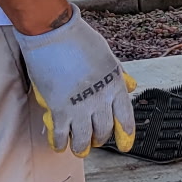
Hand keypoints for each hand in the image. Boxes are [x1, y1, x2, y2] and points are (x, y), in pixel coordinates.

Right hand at [14, 7, 136, 154]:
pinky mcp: (59, 109)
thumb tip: (129, 85)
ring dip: (82, 146)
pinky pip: (62, 134)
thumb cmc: (79, 39)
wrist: (52, 33)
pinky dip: (61, 142)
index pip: (126, 117)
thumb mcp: (107, 55)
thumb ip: (118, 74)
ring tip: (80, 148)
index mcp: (115, 85)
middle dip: (101, 138)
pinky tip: (60, 145)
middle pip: (104, 129)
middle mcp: (101, 99)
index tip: (125, 144)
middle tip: (96, 140)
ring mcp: (80, 106)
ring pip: (84, 138)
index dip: (125, 134)